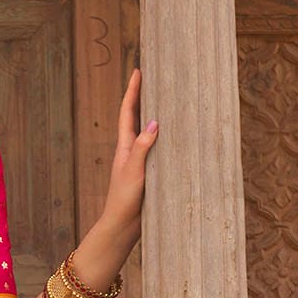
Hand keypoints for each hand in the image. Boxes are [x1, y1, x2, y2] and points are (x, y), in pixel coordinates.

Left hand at [100, 67, 157, 237]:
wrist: (122, 226)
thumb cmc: (123, 200)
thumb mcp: (133, 171)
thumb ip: (143, 147)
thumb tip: (154, 122)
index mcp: (124, 146)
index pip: (128, 112)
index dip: (132, 91)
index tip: (138, 71)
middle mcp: (131, 150)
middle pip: (137, 117)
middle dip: (144, 97)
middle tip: (154, 77)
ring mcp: (139, 161)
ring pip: (148, 132)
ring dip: (155, 115)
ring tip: (166, 99)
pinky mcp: (148, 173)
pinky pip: (158, 149)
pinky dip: (165, 138)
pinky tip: (175, 136)